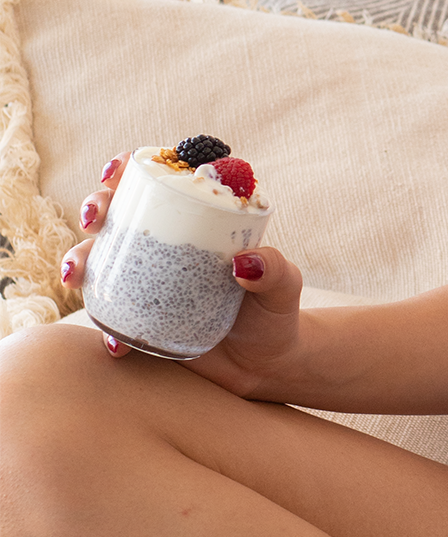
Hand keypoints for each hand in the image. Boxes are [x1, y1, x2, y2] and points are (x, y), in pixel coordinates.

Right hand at [62, 153, 306, 398]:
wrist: (264, 366)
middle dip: (96, 207)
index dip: (130, 170)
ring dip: (79, 260)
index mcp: (196, 224)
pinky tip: (114, 344)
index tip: (117, 170)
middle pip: (118, 214)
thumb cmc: (275, 313)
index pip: (159, 185)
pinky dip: (106, 329)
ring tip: (75, 274)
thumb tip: (244, 263)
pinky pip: (111, 320)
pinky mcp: (138, 322)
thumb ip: (273, 271)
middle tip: (93, 218)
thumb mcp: (283, 287)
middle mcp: (164, 248)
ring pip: (100, 261)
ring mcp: (145, 284)